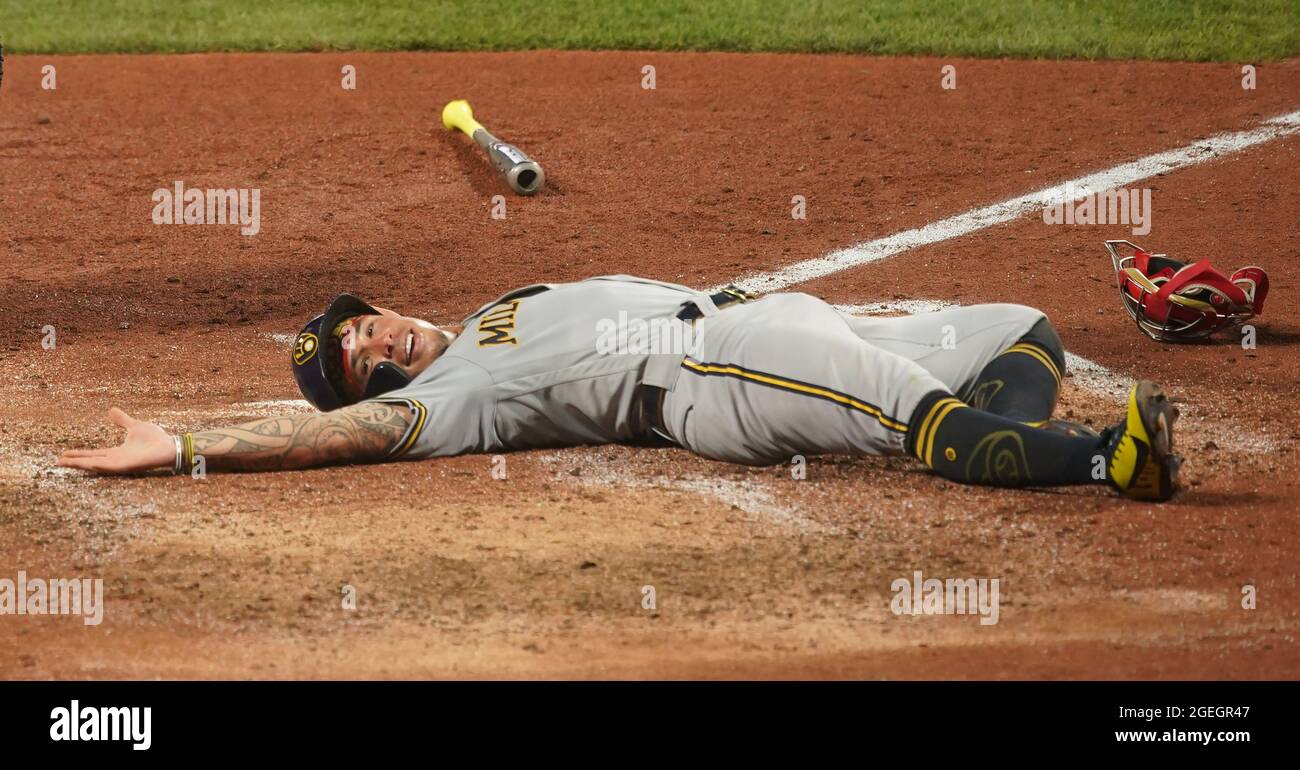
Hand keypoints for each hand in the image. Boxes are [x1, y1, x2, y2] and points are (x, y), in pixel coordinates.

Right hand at [58, 408, 175, 474]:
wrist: (170, 445)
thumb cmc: (155, 439)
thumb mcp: (134, 426)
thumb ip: (122, 420)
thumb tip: (110, 410)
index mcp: (116, 452)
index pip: (93, 454)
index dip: (79, 454)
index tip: (64, 454)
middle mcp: (116, 460)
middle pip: (91, 461)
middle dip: (75, 462)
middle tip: (57, 462)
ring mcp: (122, 464)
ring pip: (97, 465)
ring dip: (82, 464)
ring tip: (65, 463)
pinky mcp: (129, 465)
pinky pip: (112, 466)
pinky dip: (100, 465)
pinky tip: (89, 464)